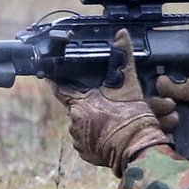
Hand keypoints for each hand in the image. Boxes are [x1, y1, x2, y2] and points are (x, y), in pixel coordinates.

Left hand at [52, 29, 170, 175]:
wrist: (139, 150)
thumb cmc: (132, 118)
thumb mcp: (130, 85)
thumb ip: (123, 59)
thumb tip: (122, 33)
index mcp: (80, 104)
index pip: (60, 89)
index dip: (56, 81)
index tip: (50, 75)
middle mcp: (75, 122)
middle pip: (80, 107)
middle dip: (95, 105)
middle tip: (111, 105)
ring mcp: (79, 140)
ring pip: (86, 124)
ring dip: (98, 122)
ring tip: (117, 121)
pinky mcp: (87, 154)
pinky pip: (89, 142)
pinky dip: (99, 137)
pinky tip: (113, 134)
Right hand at [148, 75, 188, 160]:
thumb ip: (184, 86)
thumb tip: (161, 81)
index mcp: (171, 99)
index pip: (151, 99)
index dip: (157, 100)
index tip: (169, 101)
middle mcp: (166, 115)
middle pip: (147, 114)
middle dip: (157, 110)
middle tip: (172, 108)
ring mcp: (168, 132)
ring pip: (151, 129)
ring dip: (162, 124)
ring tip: (178, 120)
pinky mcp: (173, 148)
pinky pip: (159, 146)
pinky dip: (163, 141)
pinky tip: (173, 137)